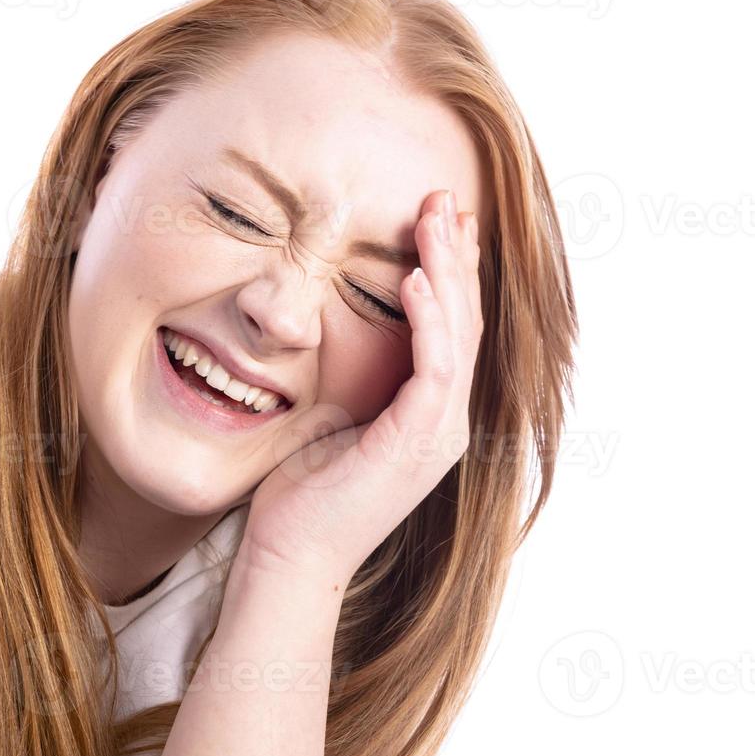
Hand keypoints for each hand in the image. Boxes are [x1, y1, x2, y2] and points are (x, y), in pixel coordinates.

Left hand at [241, 189, 483, 581]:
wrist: (289, 558)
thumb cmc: (300, 495)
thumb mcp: (331, 417)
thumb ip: (354, 377)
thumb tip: (341, 326)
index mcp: (429, 416)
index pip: (451, 328)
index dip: (449, 271)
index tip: (438, 218)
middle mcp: (446, 423)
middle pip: (465, 321)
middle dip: (456, 255)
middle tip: (444, 197)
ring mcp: (438, 436)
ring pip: (458, 336)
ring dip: (448, 272)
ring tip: (435, 219)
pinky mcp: (417, 444)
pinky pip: (435, 369)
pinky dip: (429, 320)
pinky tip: (414, 278)